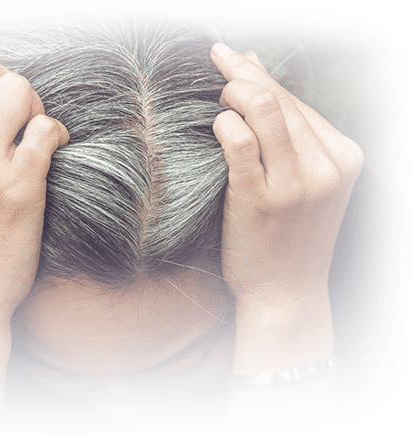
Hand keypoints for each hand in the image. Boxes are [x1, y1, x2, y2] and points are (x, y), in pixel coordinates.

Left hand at [210, 44, 363, 307]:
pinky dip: (223, 125)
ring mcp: (296, 184)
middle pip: (278, 98)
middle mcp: (325, 166)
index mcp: (342, 157)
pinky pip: (239, 142)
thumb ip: (287, 134)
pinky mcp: (262, 199)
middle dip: (240, 75)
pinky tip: (215, 128)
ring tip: (217, 101)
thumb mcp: (304, 182)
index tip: (233, 59)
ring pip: (262, 108)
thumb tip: (257, 76)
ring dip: (231, 94)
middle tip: (216, 70)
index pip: (294, 98)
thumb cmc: (288, 237)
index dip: (258, 73)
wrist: (284, 292)